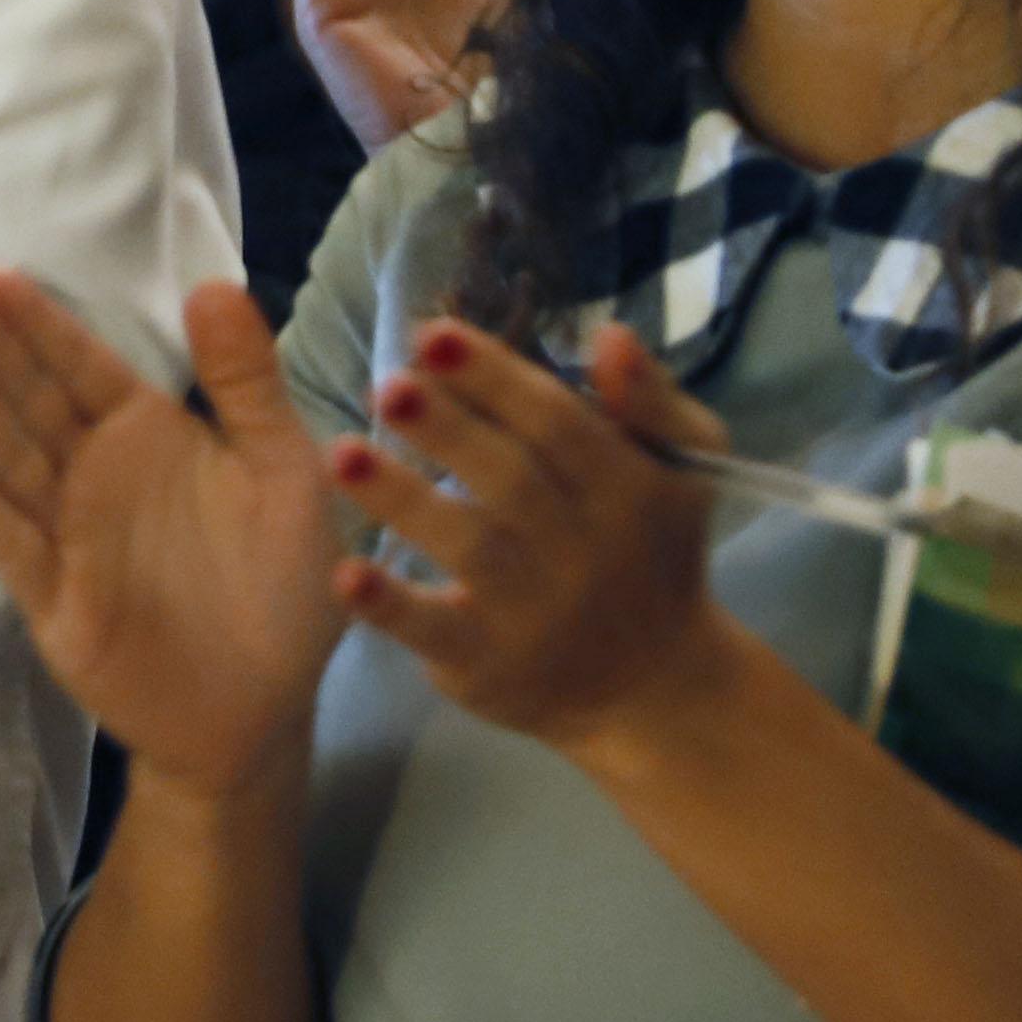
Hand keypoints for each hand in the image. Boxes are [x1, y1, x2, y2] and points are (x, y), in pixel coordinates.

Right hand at [0, 272, 344, 796]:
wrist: (261, 713)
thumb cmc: (284, 586)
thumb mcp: (286, 474)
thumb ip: (249, 385)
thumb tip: (214, 281)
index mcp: (151, 436)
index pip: (86, 367)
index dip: (44, 324)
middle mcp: (99, 475)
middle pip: (38, 401)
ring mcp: (69, 534)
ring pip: (14, 460)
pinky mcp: (53, 598)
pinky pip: (9, 543)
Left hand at [333, 318, 745, 764]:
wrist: (653, 688)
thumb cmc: (652, 550)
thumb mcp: (680, 470)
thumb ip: (648, 399)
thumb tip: (610, 333)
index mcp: (627, 488)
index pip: (559, 424)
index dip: (496, 378)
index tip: (433, 333)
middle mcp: (584, 551)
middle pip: (510, 480)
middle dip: (447, 429)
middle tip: (387, 386)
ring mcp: (535, 613)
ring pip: (468, 548)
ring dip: (402, 500)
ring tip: (342, 455)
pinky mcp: (489, 664)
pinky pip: (436, 632)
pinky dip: (391, 606)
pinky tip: (347, 572)